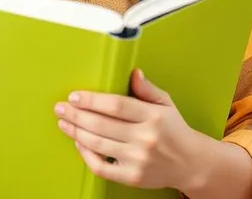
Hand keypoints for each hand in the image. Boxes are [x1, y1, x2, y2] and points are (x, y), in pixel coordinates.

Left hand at [54, 69, 209, 190]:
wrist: (191, 164)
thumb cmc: (174, 130)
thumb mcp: (165, 104)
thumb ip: (147, 89)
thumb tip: (133, 72)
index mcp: (153, 117)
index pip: (116, 106)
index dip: (91, 100)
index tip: (74, 96)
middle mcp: (145, 138)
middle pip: (101, 125)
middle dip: (76, 115)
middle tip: (60, 107)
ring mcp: (138, 160)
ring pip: (97, 144)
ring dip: (75, 132)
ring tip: (64, 122)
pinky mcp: (132, 177)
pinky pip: (101, 167)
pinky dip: (86, 155)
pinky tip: (78, 143)